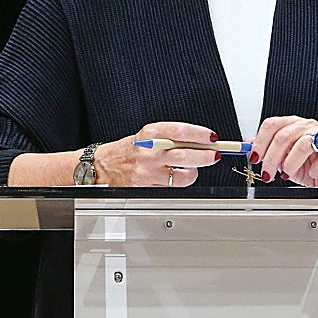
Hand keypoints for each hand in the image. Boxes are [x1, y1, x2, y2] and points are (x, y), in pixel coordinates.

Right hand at [95, 121, 219, 186]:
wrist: (102, 166)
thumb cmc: (128, 150)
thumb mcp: (147, 135)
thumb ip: (171, 137)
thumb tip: (200, 140)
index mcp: (150, 134)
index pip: (180, 131)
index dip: (199, 134)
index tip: (212, 137)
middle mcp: (150, 151)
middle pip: (185, 155)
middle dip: (205, 156)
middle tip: (215, 155)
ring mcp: (149, 171)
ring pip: (182, 175)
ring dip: (193, 172)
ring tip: (194, 168)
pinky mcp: (147, 186)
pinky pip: (172, 186)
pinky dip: (179, 182)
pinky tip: (178, 177)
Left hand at [251, 115, 317, 186]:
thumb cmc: (309, 165)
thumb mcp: (283, 159)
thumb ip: (267, 150)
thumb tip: (248, 143)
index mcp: (292, 125)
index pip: (272, 125)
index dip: (260, 142)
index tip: (255, 158)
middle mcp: (307, 126)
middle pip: (284, 136)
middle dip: (272, 158)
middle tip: (268, 173)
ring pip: (302, 144)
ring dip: (291, 163)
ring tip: (288, 175)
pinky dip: (316, 168)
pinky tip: (313, 173)